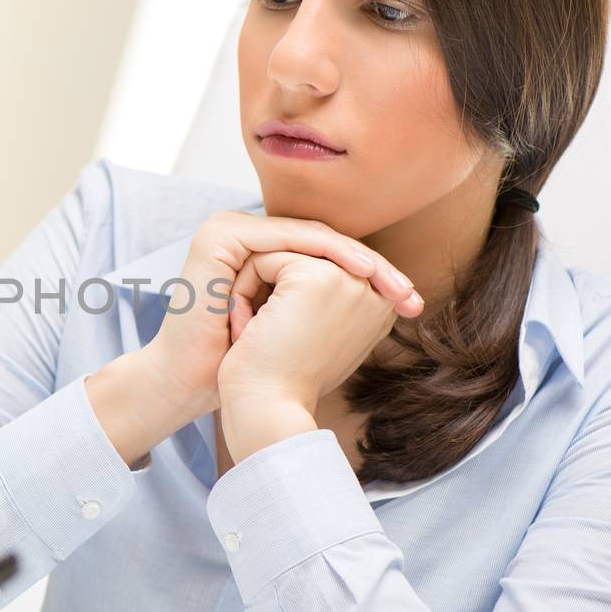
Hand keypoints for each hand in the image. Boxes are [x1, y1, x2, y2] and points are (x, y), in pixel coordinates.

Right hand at [137, 212, 420, 424]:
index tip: (411, 305)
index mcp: (256, 250)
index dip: (371, 276)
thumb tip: (393, 297)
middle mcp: (241, 233)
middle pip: (322, 243)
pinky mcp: (223, 235)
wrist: (199, 381)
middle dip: (374, 268)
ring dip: (359, 258)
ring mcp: (229, 229)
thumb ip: (333, 300)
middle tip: (411, 294)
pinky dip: (330, 253)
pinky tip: (363, 272)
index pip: (324, 253)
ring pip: (310, 237)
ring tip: (394, 282)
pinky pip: (288, 237)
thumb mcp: (302, 325)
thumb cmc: (248, 364)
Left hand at [217, 251, 404, 457]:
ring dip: (254, 292)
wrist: (264, 409)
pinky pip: (265, 260)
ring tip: (251, 333)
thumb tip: (302, 273)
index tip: (272, 341)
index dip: (282, 293)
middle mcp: (371, 290)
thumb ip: (326, 304)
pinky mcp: (316, 276)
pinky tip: (246, 330)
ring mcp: (348, 279)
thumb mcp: (312, 337)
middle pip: (300, 258)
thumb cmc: (282, 383)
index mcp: (379, 306)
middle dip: (269, 292)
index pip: (320, 268)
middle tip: (258, 336)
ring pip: (280, 255)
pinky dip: (243, 293)